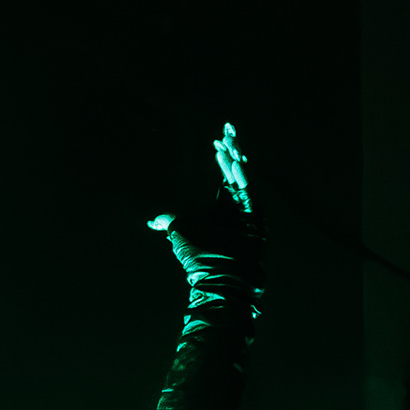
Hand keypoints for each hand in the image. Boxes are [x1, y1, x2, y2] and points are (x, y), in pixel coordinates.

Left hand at [151, 123, 257, 286]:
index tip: (218, 139)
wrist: (216, 279)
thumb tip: (152, 221)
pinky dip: (241, 178)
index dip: (224, 157)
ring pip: (244, 180)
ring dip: (234, 161)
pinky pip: (250, 194)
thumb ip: (169, 222)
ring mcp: (249, 215)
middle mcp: (239, 209)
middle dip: (232, 150)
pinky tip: (234, 161)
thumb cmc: (198, 258)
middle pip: (238, 172)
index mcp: (224, 209)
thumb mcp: (179, 232)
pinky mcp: (257, 221)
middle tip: (227, 129)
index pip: (226, 176)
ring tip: (226, 143)